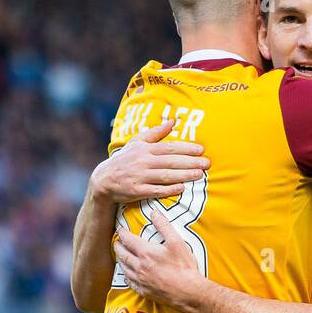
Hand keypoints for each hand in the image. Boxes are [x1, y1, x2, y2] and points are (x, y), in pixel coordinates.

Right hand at [90, 119, 208, 204]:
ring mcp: (140, 177)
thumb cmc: (125, 160)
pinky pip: (156, 190)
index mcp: (145, 149)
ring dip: (184, 175)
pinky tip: (181, 188)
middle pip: (171, 161)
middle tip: (207, 164)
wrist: (104, 179)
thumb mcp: (137, 142)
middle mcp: (144, 162)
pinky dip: (169, 189)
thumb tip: (173, 121)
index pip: (169, 148)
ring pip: (166, 175)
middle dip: (190, 162)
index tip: (201, 150)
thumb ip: (156, 133)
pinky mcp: (137, 191)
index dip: (186, 148)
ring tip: (200, 175)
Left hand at [113, 205, 201, 305]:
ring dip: (120, 261)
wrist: (188, 292)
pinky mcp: (144, 291)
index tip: (120, 230)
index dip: (122, 233)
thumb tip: (154, 213)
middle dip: (118, 246)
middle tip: (116, 242)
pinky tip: (127, 276)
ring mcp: (141, 280)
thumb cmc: (183, 267)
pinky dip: (126, 277)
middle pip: (123, 254)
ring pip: (124, 269)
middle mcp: (139, 266)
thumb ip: (164, 226)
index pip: (128, 240)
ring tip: (120, 256)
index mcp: (146, 253)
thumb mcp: (176, 242)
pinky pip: (130, 283)